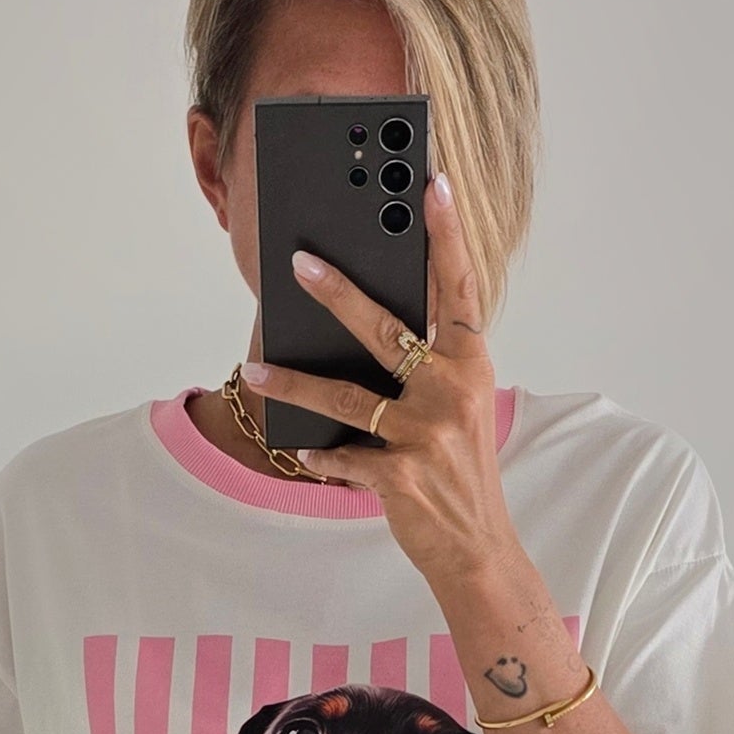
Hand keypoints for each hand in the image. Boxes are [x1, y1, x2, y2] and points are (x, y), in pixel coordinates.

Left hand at [239, 170, 513, 597]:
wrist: (478, 550)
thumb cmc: (460, 472)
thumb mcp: (457, 409)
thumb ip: (425, 366)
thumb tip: (363, 325)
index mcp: (471, 364)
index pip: (458, 287)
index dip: (446, 234)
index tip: (431, 183)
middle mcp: (453, 391)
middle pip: (387, 328)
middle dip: (339, 293)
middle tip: (298, 262)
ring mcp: (428, 434)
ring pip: (347, 396)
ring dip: (294, 384)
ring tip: (255, 370)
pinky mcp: (403, 477)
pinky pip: (346, 457)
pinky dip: (322, 457)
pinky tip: (304, 451)